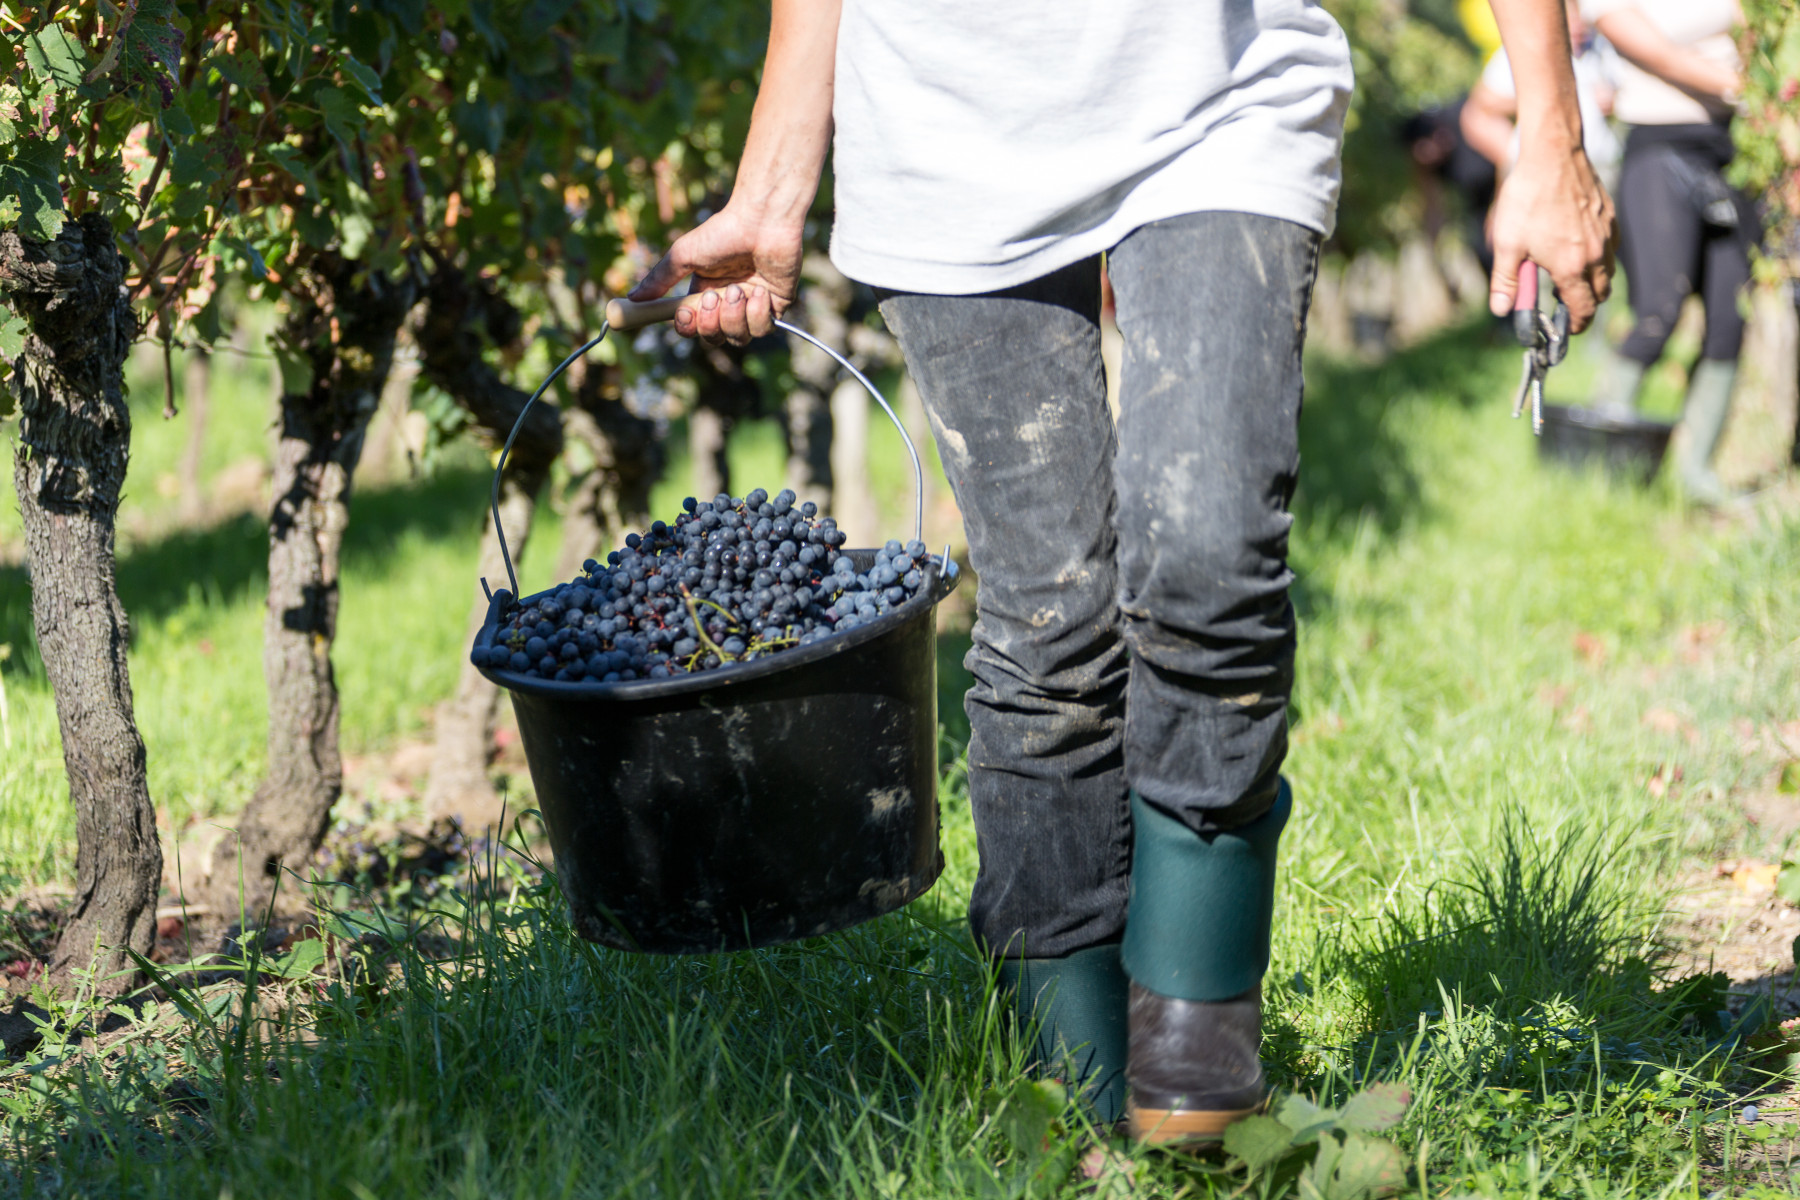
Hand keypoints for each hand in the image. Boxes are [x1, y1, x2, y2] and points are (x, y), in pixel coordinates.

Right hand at [628, 206, 804, 345]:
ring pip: (738, 337)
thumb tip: (632, 298)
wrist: (762, 220)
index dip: (687, 326)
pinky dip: (758, 314)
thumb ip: (659, 279)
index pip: (692, 325)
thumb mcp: (683, 255)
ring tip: (739, 289)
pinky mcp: (775, 306)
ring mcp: (752, 306)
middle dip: (711, 323)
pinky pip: (763, 329)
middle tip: (714, 297)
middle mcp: (728, 302)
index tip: (685, 314)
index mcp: (704, 292)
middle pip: (714, 337)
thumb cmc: (722, 232)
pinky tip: (761, 291)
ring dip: (734, 317)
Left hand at [1487, 142, 1615, 333]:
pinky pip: (1612, 247)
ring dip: (1593, 281)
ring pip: (1609, 271)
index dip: (1575, 325)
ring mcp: (1607, 234)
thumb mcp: (1507, 244)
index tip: (1566, 329)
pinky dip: (1601, 256)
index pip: (1583, 309)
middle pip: (1600, 294)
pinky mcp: (1610, 217)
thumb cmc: (1527, 199)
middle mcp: (1597, 254)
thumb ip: (1506, 281)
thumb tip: (1502, 310)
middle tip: (1563, 302)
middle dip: (1584, 304)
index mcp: (1572, 267)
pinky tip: (1579, 248)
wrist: (1552, 156)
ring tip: (1568, 275)